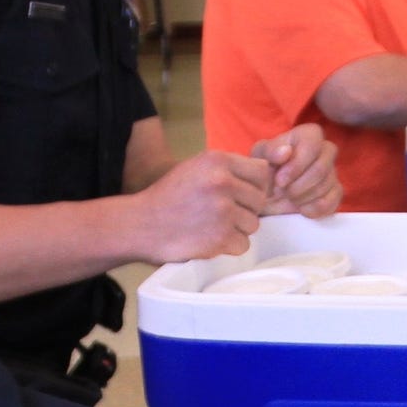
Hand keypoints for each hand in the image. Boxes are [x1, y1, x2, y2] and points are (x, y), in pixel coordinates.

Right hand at [135, 150, 269, 262]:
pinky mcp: (220, 238)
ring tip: (214, 226)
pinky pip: (243, 244)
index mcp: (218, 161)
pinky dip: (229, 246)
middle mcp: (223, 182)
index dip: (254, 186)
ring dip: (238, 229)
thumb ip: (228, 169)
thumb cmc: (169, 196)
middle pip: (260, 200)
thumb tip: (266, 177)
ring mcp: (223, 211)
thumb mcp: (196, 168)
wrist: (140, 224)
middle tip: (222, 214)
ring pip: (254, 224)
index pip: (261, 172)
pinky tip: (210, 239)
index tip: (241, 195)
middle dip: (246, 209)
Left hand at [253, 124, 341, 218]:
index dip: (297, 164)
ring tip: (289, 197)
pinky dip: (314, 209)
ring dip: (303, 197)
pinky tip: (301, 208)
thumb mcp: (259, 157)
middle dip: (299, 186)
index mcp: (307, 135)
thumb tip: (286, 152)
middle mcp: (325, 150)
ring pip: (326, 186)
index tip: (280, 180)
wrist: (266, 194)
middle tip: (282, 192)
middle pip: (322, 168)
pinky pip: (332, 201)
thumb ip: (270, 151)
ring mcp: (332, 172)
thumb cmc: (264, 169)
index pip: (312, 143)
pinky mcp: (335, 192)